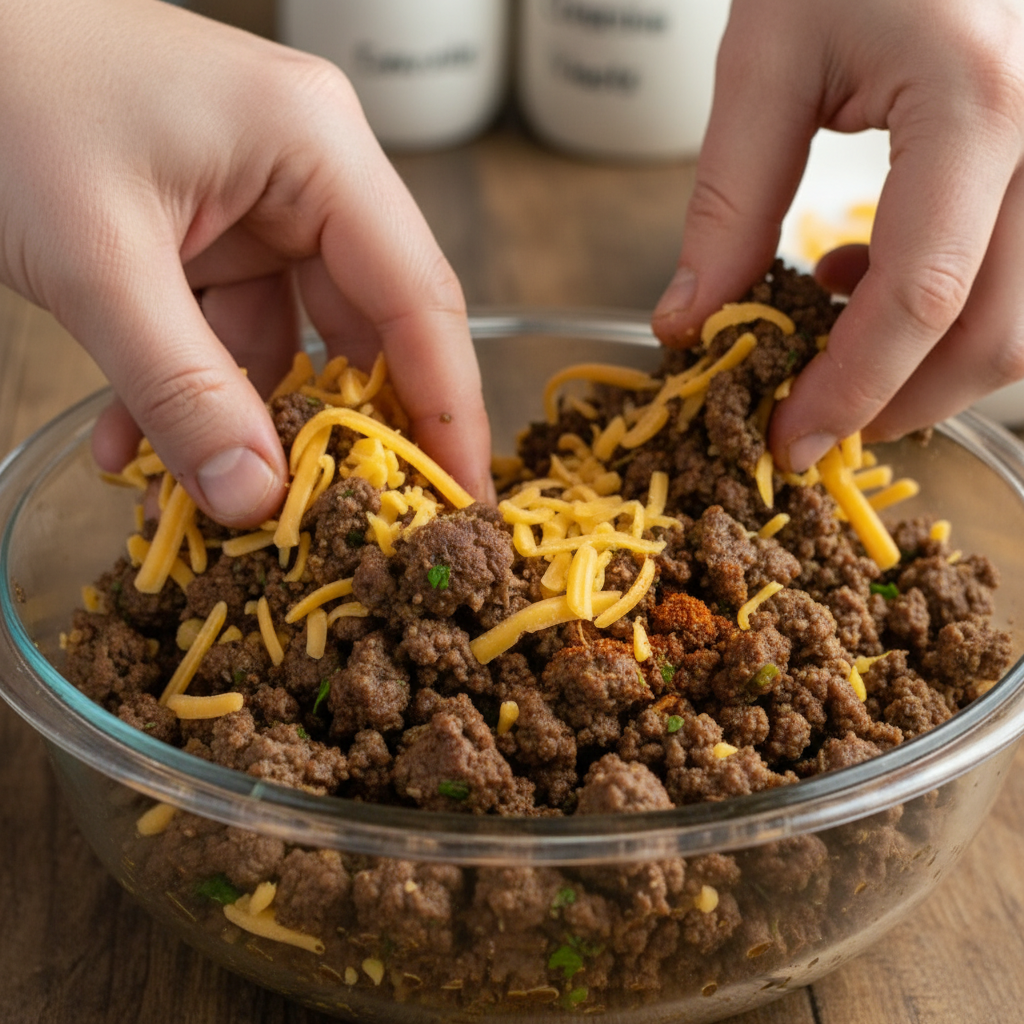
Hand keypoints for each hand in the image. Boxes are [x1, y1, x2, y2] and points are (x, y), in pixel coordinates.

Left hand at [0, 0, 493, 526]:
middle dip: (351, 428)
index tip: (464, 498)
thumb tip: (253, 500)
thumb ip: (180, 388)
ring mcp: (260, 201)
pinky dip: (192, 391)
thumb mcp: (97, 259)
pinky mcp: (213, 229)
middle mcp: (309, 172)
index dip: (448, 408)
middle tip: (357, 520)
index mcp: (317, 147)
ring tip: (212, 501)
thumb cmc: (3, 96)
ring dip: (248, 421)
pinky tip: (133, 446)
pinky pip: (228, 330)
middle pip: (370, 322)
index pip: (417, 297)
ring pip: (294, 338)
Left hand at [652, 0, 1023, 470]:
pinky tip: (865, 272)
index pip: (922, 298)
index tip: (786, 442)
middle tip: (808, 419)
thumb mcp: (768, 57)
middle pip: (1001, 334)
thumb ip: (730, 201)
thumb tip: (691, 323)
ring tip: (828, 328)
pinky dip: (948, 307)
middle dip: (899, 402)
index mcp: (979, 103)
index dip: (850, 392)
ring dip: (927, 362)